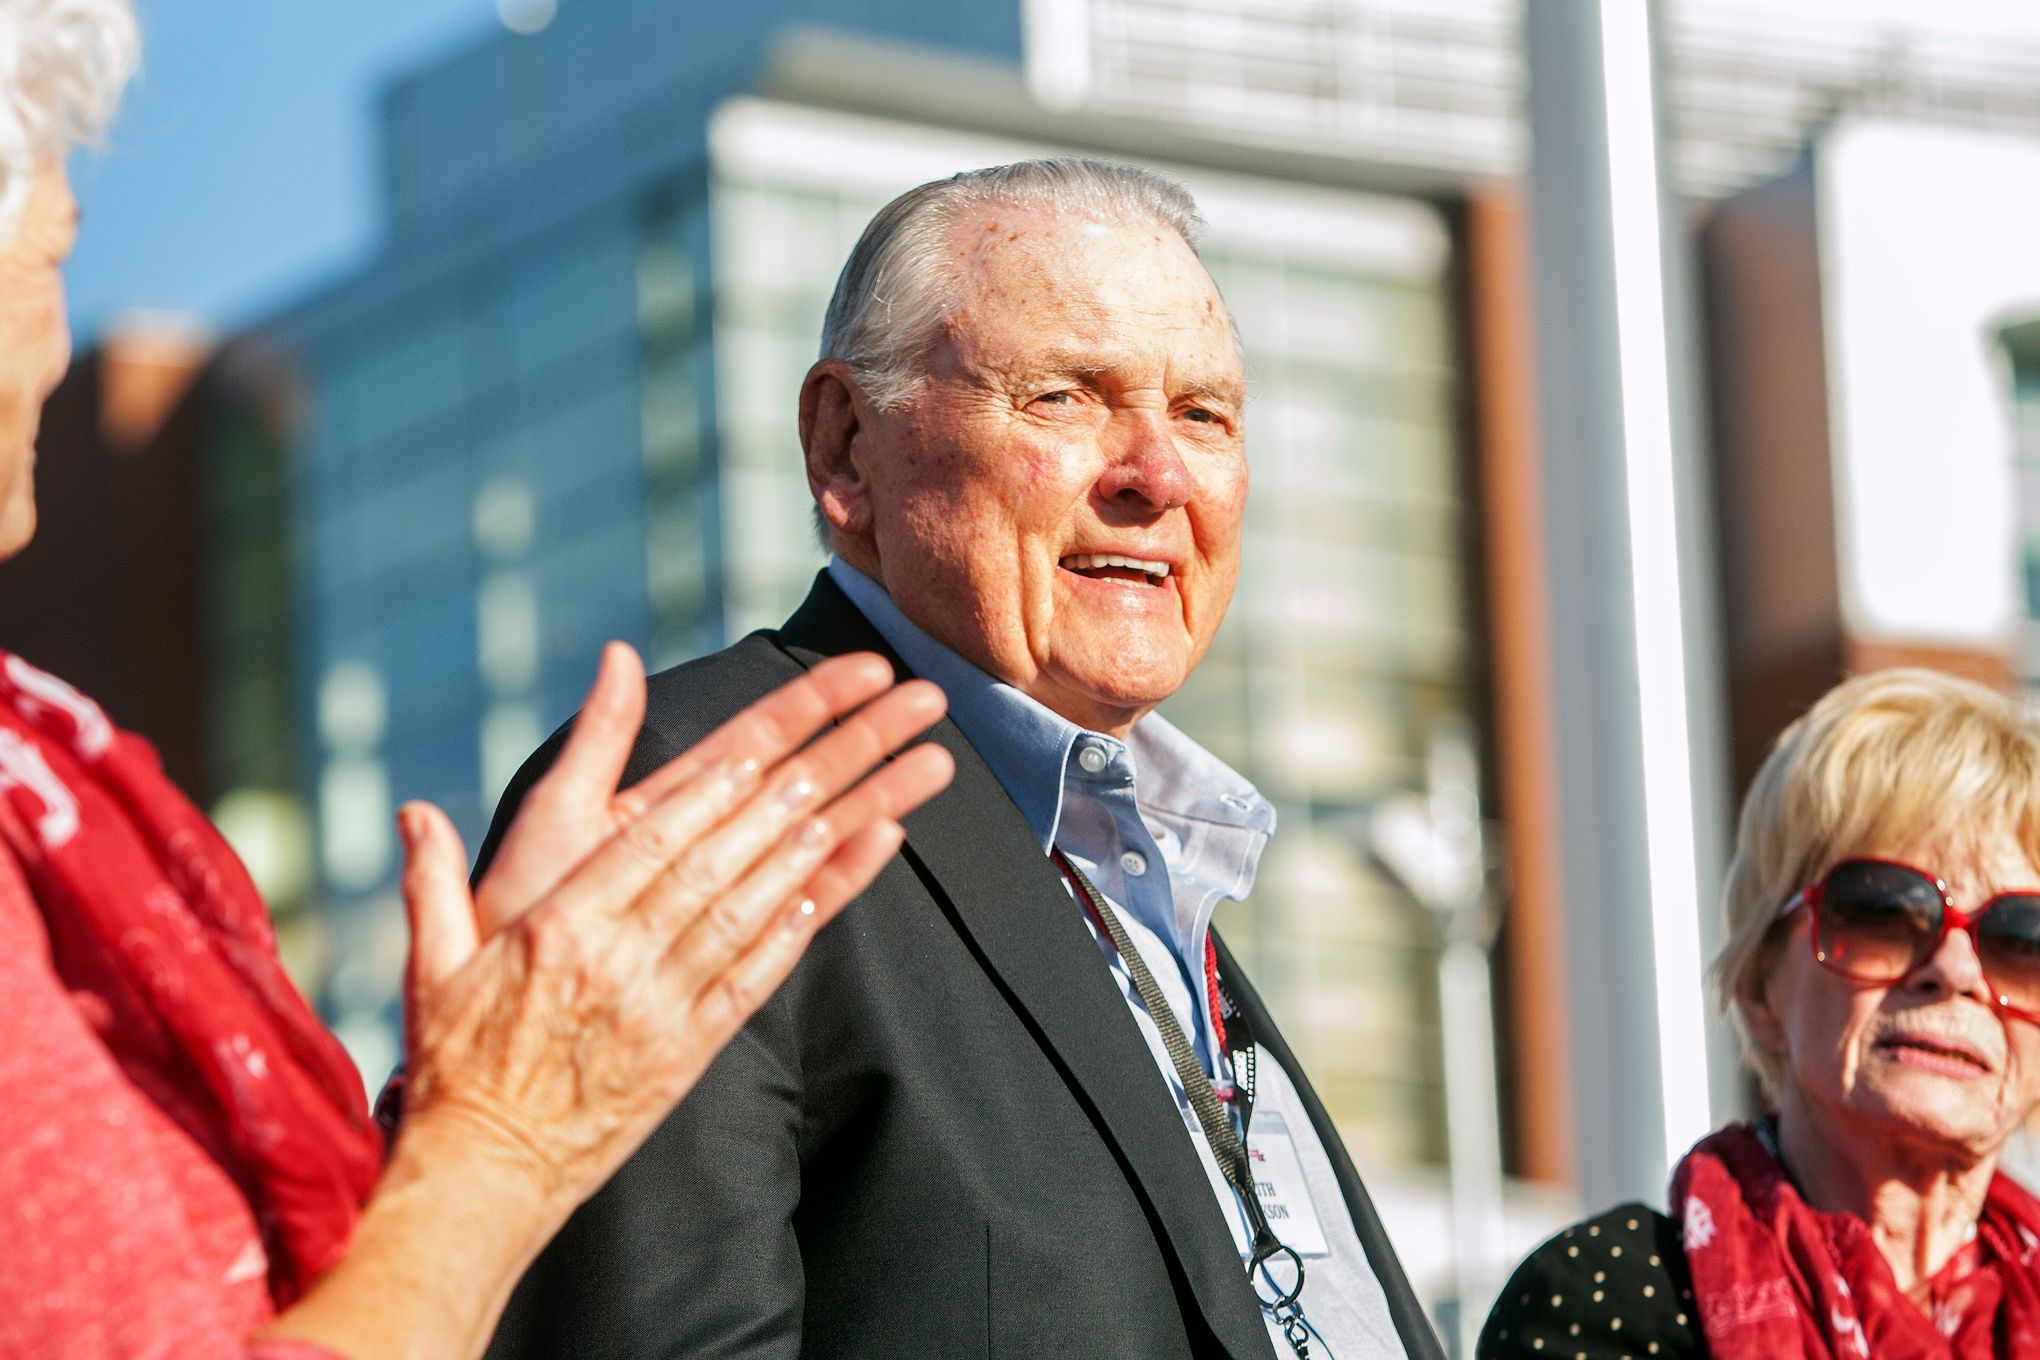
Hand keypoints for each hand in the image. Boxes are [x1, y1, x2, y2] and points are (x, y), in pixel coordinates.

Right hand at [392, 644, 951, 1213]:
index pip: (658, 834)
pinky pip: (758, 977)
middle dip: (813, 779)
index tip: (783, 725)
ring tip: (895, 785)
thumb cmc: (454, 1067)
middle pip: (730, 851)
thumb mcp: (432, 964)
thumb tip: (414, 811)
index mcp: (562, 926)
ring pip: (759, 905)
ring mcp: (665, 1006)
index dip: (725, 777)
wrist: (483, 1181)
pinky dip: (805, 922)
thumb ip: (431, 880)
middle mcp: (623, 959)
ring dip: (832, 840)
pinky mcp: (691, 1051)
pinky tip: (851, 871)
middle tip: (876, 725)